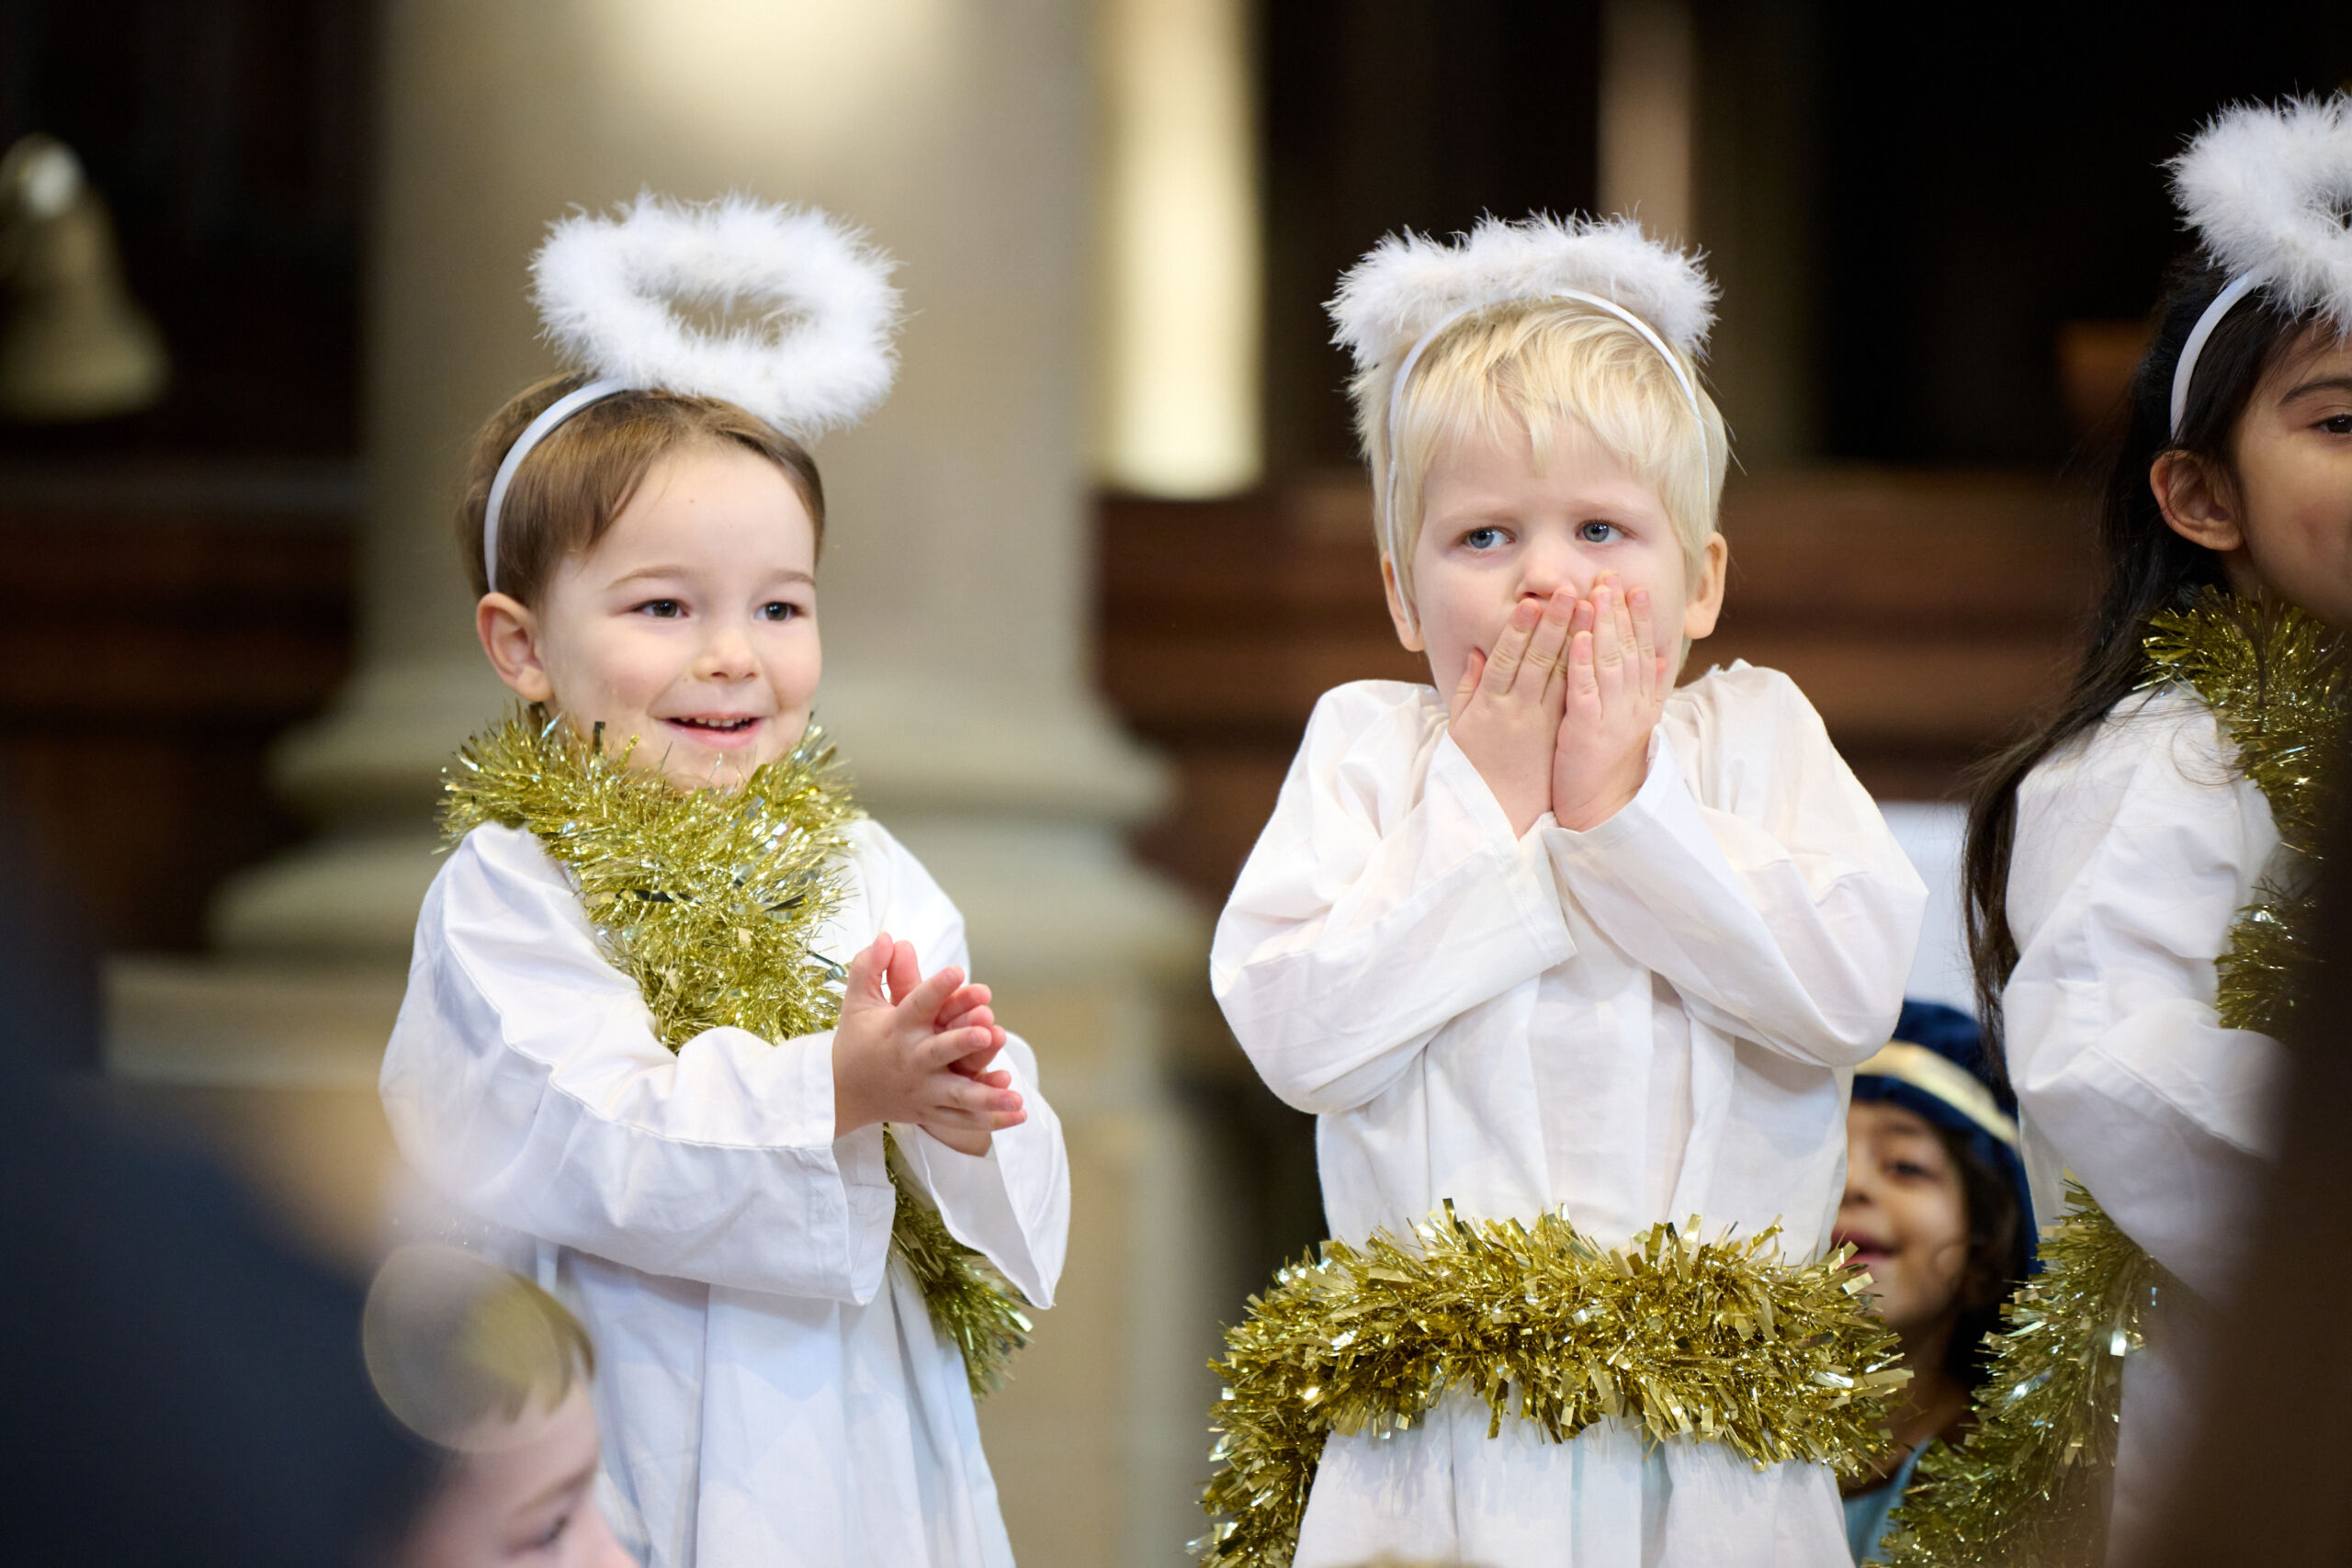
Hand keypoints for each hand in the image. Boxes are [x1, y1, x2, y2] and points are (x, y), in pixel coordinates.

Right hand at [832, 934, 1025, 1147]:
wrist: (840, 1094)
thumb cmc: (856, 1041)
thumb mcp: (857, 1002)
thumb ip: (869, 967)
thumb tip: (887, 936)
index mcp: (896, 1029)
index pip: (917, 1005)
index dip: (937, 987)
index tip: (958, 971)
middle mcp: (911, 1060)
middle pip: (939, 1052)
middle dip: (962, 1043)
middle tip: (987, 1032)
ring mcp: (921, 1090)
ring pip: (957, 1096)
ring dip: (988, 1097)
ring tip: (1016, 1097)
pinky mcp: (929, 1112)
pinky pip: (961, 1119)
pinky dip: (990, 1120)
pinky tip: (1020, 1114)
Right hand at [1447, 588, 1574, 835]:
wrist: (1501, 813)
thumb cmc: (1476, 767)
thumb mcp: (1460, 727)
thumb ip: (1468, 688)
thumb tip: (1478, 653)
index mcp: (1490, 705)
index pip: (1506, 658)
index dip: (1519, 629)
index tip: (1531, 602)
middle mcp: (1519, 710)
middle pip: (1540, 660)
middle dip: (1555, 624)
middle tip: (1569, 590)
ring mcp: (1544, 722)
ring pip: (1563, 674)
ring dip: (1577, 639)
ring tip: (1590, 608)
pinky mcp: (1561, 733)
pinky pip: (1578, 697)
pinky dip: (1589, 670)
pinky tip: (1600, 647)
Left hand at [1551, 575, 1668, 831]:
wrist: (1602, 810)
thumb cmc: (1608, 764)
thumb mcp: (1633, 722)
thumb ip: (1645, 689)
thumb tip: (1658, 657)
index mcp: (1643, 702)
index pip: (1644, 651)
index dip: (1641, 618)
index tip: (1635, 587)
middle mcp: (1633, 705)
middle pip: (1629, 649)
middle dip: (1620, 610)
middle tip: (1611, 576)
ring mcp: (1612, 716)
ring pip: (1610, 662)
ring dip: (1603, 625)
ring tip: (1596, 594)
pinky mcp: (1587, 730)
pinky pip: (1586, 690)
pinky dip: (1583, 661)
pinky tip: (1579, 637)